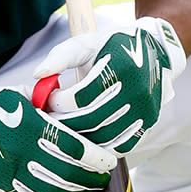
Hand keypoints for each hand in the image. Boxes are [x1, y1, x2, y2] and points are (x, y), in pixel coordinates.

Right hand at [0, 76, 117, 191]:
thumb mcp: (21, 96)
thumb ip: (49, 108)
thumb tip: (78, 116)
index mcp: (29, 126)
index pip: (75, 148)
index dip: (97, 158)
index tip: (109, 161)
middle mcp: (21, 151)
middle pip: (69, 174)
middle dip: (92, 178)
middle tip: (103, 178)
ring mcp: (9, 171)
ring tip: (87, 190)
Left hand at [31, 17, 185, 153]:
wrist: (153, 52)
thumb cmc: (110, 47)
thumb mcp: (84, 44)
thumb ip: (60, 57)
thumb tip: (37, 75)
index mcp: (121, 66)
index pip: (80, 97)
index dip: (57, 102)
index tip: (47, 100)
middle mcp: (138, 90)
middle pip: (91, 119)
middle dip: (64, 121)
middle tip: (48, 119)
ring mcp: (146, 109)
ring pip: (105, 136)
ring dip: (79, 137)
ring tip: (63, 129)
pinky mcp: (149, 123)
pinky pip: (121, 146)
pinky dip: (100, 147)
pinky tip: (85, 139)